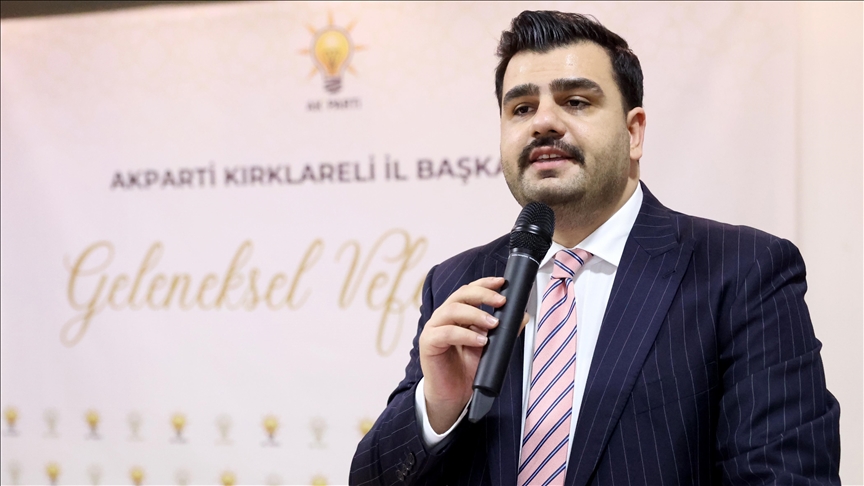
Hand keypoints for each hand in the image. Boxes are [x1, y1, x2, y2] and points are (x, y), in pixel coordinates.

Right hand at [419, 276, 505, 433]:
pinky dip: (465, 334)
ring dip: (476, 314)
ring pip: (452, 310)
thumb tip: (523, 316)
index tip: (502, 283)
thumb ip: (504, 331)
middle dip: (483, 295)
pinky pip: (446, 333)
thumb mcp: (491, 347)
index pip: (469, 290)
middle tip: (501, 301)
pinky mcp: (428, 343)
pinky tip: (480, 340)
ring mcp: (434, 328)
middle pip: (460, 295)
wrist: (453, 395)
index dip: (485, 283)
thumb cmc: (467, 369)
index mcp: (458, 314)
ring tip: (494, 324)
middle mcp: (444, 317)